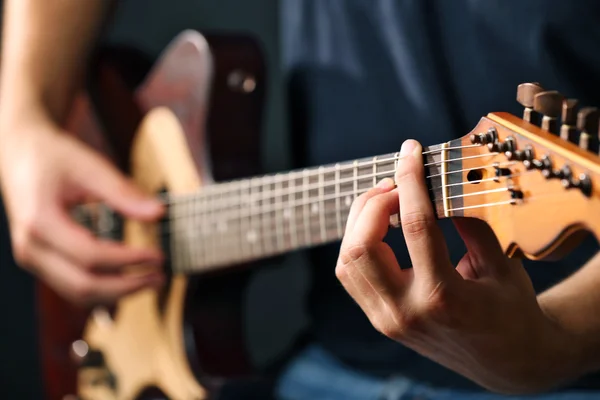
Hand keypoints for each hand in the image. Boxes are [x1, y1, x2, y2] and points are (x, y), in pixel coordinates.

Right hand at [0, 113, 164, 305]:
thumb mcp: (89, 166)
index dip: (128, 260)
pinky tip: (128, 278)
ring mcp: (32, 258)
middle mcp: (30, 247)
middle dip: (126, 287)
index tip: (158, 256)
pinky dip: (102, 288)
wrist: (17, 151)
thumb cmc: (51, 155)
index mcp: (40, 223)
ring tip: (149, 280)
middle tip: (159, 277)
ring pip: (76, 293)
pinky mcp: (40, 260)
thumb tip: (158, 213)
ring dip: (116, 293)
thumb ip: (123, 192)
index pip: (91, 256)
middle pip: (82, 286)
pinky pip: (72, 286)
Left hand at [335, 139, 575, 393]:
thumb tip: (438, 184)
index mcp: (445, 297)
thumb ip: (468, 223)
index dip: (411, 180)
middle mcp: (406, 312)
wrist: (507, 362)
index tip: (410, 151)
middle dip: (373, 202)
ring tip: (388, 201)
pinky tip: (378, 226)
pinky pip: (352, 275)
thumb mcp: (500, 263)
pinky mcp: (380, 321)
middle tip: (397, 182)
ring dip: (360, 222)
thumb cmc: (511, 311)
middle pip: (361, 247)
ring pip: (348, 261)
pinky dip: (357, 243)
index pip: (416, 226)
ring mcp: (387, 320)